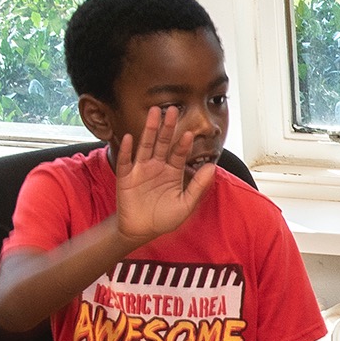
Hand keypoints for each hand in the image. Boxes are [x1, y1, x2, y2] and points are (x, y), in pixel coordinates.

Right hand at [113, 105, 217, 244]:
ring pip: (146, 145)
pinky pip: (126, 160)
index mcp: (173, 171)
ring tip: (154, 113)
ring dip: (149, 129)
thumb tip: (213, 167)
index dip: (183, 144)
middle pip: (163, 143)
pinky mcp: (126, 176)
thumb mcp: (186, 205)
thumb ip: (198, 186)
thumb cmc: (164, 218)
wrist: (142, 231)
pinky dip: (127, 149)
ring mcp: (141, 169)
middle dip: (167, 127)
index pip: (179, 153)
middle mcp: (157, 166)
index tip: (189, 133)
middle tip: (172, 109)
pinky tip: (129, 137)